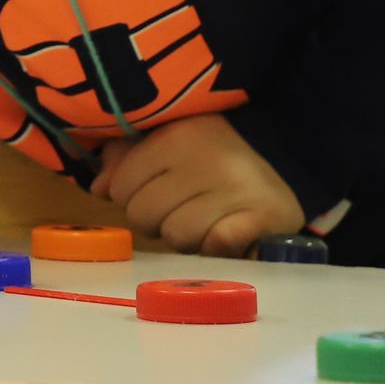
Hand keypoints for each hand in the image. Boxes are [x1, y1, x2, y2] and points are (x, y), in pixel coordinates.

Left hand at [91, 114, 306, 256]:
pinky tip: (225, 231)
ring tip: (204, 218)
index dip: (132, 195)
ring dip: (186, 236)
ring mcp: (236, 189)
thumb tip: (98, 188)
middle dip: (156, 219)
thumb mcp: (166, 143)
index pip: (121, 188)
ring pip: (176, 238)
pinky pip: (216, 247)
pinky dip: (217, 245)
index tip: (156, 187)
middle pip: (144, 216)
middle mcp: (205, 159)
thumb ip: (126, 160)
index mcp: (176, 136)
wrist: (286, 158)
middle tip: (181, 207)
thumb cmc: (210, 154)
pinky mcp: (262, 218)